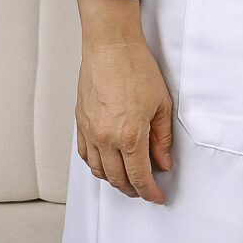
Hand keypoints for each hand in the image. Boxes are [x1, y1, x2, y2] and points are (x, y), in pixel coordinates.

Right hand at [72, 0, 174, 203]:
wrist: (110, 45)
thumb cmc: (136, 67)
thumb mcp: (162, 104)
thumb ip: (162, 138)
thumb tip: (163, 161)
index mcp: (130, 135)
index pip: (139, 177)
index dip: (149, 192)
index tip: (157, 197)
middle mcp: (106, 138)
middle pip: (117, 179)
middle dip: (133, 189)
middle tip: (145, 189)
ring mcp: (90, 131)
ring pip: (99, 170)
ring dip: (114, 179)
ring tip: (128, 178)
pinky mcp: (80, 122)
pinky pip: (85, 154)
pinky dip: (97, 164)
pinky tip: (106, 162)